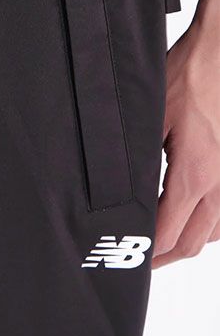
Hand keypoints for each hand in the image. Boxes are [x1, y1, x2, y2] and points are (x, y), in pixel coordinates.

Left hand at [153, 8, 219, 268]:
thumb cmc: (191, 76)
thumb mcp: (151, 120)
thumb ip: (139, 163)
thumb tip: (124, 193)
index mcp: (195, 175)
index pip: (168, 235)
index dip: (147, 253)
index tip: (131, 258)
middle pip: (193, 242)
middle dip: (166, 256)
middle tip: (144, 260)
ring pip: (216, 232)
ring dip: (190, 241)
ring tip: (166, 242)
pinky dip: (213, 225)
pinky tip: (198, 219)